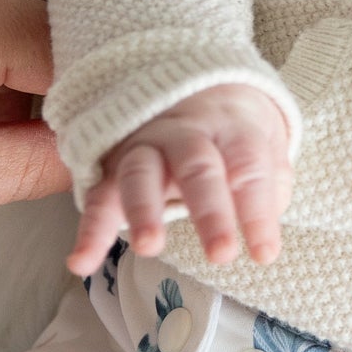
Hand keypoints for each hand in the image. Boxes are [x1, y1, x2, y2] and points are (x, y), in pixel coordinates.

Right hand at [67, 84, 291, 276]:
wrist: (189, 88)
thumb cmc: (230, 133)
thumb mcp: (263, 145)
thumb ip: (270, 183)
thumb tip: (266, 222)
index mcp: (230, 128)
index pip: (248, 166)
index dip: (257, 211)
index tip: (264, 254)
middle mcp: (186, 134)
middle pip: (197, 166)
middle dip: (210, 211)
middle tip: (221, 254)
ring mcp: (145, 148)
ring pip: (141, 173)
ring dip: (143, 211)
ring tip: (149, 247)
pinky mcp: (113, 168)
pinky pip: (99, 197)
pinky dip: (89, 231)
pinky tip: (81, 263)